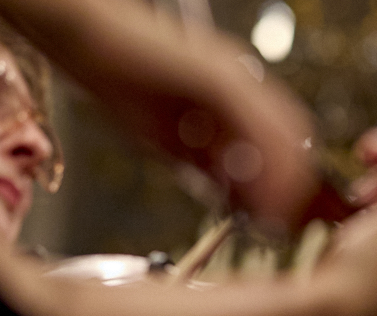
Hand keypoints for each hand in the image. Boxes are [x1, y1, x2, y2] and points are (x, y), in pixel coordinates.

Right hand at [0, 0, 315, 222]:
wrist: (84, 36)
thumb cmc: (117, 80)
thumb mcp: (170, 140)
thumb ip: (205, 166)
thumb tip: (234, 199)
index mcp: (235, 92)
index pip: (283, 138)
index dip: (287, 179)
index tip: (278, 213)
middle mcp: (241, 78)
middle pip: (292, 135)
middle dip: (290, 183)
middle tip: (277, 219)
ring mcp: (232, 73)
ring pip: (281, 130)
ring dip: (279, 178)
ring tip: (269, 212)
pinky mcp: (215, 75)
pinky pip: (252, 121)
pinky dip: (257, 159)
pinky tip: (249, 188)